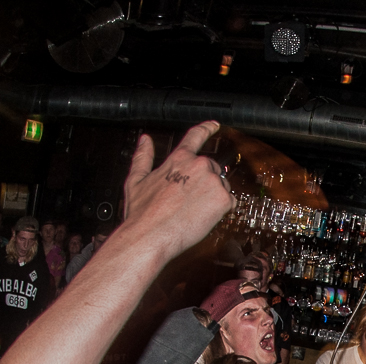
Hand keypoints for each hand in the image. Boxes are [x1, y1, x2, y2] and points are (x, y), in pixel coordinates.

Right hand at [119, 122, 233, 258]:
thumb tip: (144, 140)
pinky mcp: (222, 199)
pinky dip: (221, 211)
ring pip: (222, 186)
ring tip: (193, 212)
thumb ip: (142, 157)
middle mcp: (198, 165)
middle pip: (213, 169)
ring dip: (214, 198)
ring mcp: (212, 181)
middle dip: (206, 183)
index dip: (206, 128)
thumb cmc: (142, 214)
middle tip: (191, 202)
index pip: (195, 137)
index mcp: (178, 159)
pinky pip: (230, 203)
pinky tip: (203, 218)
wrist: (150, 236)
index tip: (214, 125)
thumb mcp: (136, 180)